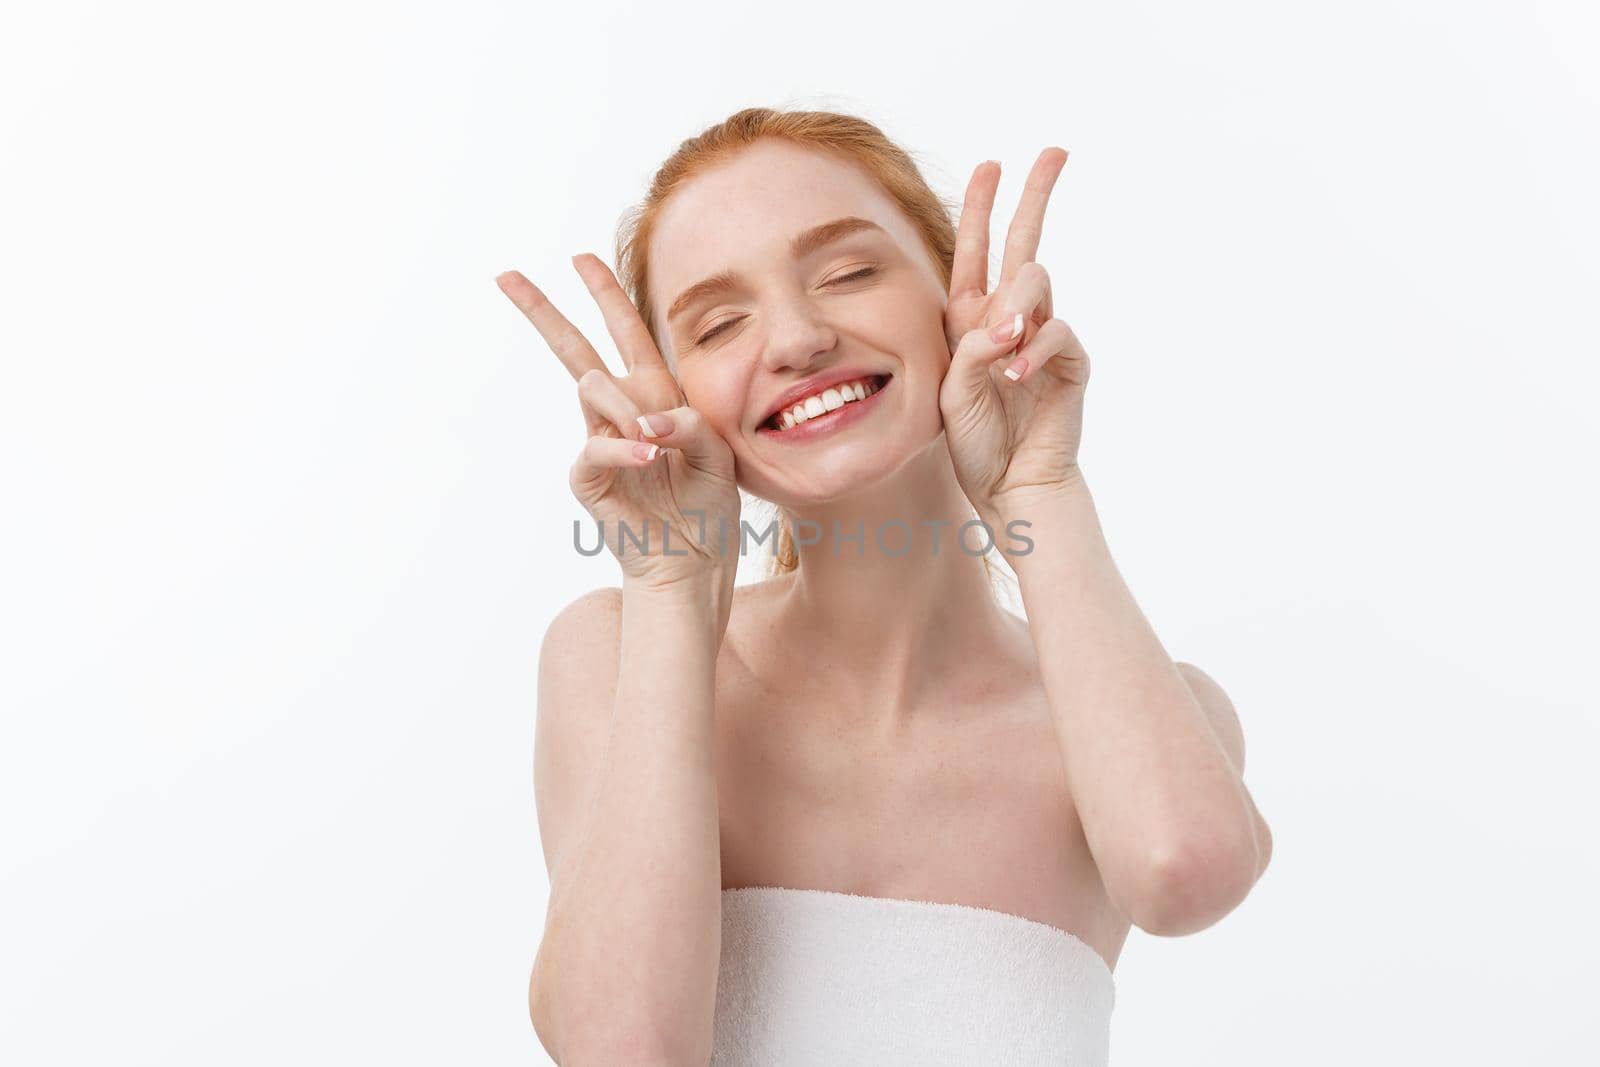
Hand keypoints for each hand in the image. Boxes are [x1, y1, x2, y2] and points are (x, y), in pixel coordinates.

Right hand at [497, 255, 740, 598]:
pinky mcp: (588, 476)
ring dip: (628, 405)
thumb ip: (691, 424)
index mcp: (656, 397)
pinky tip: (652, 459)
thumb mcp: (720, 454)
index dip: (605, 295)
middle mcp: (622, 413)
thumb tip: (647, 419)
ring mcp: (600, 442)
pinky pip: (596, 444)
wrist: (692, 563)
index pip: (626, 334)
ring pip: (593, 386)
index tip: (580, 258)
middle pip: (576, 348)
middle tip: (507, 276)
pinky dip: (626, 447)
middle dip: (544, 310)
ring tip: (660, 446)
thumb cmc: (708, 510)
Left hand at [939, 149, 1090, 520]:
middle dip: (1036, 193)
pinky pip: (1056, 332)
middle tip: (1055, 151)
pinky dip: (1034, 350)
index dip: (981, 206)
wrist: (1010, 484)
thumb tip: (1007, 323)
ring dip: (1016, 305)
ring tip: (1001, 349)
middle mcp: (1009, 317)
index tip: (993, 163)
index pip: (976, 251)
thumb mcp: (951, 391)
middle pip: (1024, 242)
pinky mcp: (1070, 360)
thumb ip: (970, 349)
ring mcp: (1043, 336)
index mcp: (971, 318)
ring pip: (1036, 281)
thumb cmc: (974, 440)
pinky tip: (1016, 376)